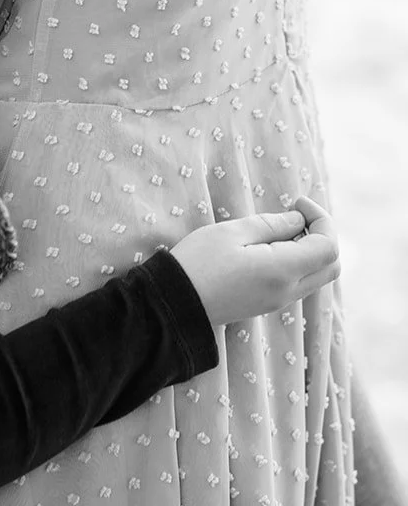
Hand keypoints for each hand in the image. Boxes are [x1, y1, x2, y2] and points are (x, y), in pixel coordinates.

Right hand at [170, 197, 338, 326]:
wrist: (175, 303)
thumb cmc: (199, 262)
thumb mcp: (232, 232)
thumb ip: (271, 225)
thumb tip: (298, 221)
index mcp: (282, 271)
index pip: (328, 247)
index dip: (321, 219)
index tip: (296, 202)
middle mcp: (288, 291)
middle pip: (331, 265)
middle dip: (322, 233)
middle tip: (295, 213)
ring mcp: (280, 301)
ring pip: (317, 274)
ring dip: (310, 247)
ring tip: (280, 226)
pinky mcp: (269, 303)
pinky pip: (301, 281)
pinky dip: (299, 260)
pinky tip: (271, 244)